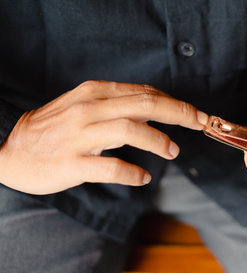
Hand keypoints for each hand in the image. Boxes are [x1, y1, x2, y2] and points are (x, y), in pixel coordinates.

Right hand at [0, 81, 207, 193]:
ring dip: (158, 141)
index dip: (175, 103)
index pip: (144, 92)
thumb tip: (156, 110)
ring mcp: (80, 136)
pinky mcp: (72, 163)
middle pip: (145, 105)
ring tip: (173, 152)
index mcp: (95, 93)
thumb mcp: (85, 105)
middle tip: (199, 124)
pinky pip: (112, 168)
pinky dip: (133, 173)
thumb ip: (117, 105)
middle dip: (179, 114)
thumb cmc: (54, 128)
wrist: (9, 146)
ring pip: (130, 130)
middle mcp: (89, 109)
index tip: (196, 114)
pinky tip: (143, 178)